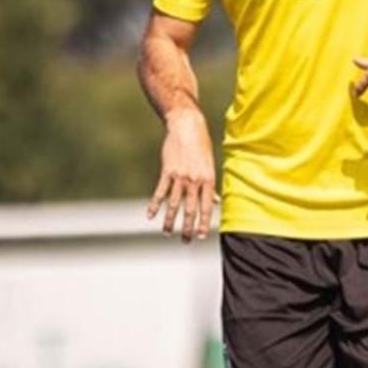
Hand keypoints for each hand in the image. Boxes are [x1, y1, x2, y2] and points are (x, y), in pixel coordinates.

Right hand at [146, 107, 218, 242]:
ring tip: (168, 233)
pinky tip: (150, 216)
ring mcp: (180, 176)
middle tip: (186, 241)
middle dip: (188, 227)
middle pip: (190, 209)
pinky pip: (160, 192)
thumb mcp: (210, 164)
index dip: (203, 222)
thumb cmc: (201, 145)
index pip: (207, 206)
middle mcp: (195, 180)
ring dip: (170, 220)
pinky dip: (155, 205)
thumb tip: (216, 201)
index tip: (201, 236)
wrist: (187, 126)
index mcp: (208, 179)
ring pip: (174, 204)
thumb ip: (211, 185)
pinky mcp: (167, 171)